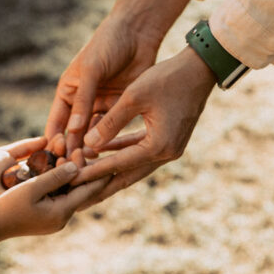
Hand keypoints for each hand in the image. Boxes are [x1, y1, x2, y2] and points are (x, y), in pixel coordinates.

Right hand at [0, 162, 107, 239]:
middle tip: (106, 155)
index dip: (101, 173)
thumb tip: (77, 166)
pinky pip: (62, 197)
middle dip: (90, 172)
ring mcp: (55, 219)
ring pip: (72, 194)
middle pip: (82, 192)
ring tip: (91, 161)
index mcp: (62, 212)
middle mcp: (62, 218)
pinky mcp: (47, 217)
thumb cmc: (7, 205)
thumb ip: (56, 176)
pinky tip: (72, 171)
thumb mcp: (32, 187)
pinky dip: (66, 184)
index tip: (115, 159)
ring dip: (78, 177)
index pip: (88, 190)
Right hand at [45, 0, 189, 154]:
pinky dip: (109, 144)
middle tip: (75, 168)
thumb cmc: (108, 44)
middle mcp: (80, 105)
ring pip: (92, 137)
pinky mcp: (119, 109)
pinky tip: (109, 156)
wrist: (137, 31)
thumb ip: (83, 100)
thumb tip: (73, 131)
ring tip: (91, 166)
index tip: (58, 158)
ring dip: (91, 151)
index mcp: (67, 94)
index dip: (55, 143)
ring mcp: (100, 108)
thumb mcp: (91, 70)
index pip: (56, 125)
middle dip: (73, 152)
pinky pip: (111, 131)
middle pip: (73, 136)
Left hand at [70, 46, 216, 204]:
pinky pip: (139, 154)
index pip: (118, 165)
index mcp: (159, 146)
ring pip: (132, 168)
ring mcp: (169, 150)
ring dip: (110, 175)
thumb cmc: (168, 77)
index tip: (71, 180)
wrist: (202, 69)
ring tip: (85, 185)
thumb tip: (88, 145)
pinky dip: (121, 154)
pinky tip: (102, 153)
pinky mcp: (168, 142)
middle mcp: (166, 154)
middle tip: (76, 204)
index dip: (92, 172)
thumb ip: (111, 122)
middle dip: (100, 189)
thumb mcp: (135, 96)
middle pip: (126, 177)